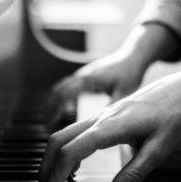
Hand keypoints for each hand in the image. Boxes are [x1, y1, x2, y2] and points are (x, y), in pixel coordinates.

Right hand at [39, 69, 180, 181]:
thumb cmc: (175, 117)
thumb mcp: (159, 151)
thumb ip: (133, 175)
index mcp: (111, 127)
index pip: (72, 152)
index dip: (57, 174)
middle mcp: (100, 118)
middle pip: (58, 139)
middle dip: (46, 165)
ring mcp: (100, 114)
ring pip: (64, 133)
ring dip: (53, 156)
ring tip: (52, 180)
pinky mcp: (104, 115)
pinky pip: (75, 131)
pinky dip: (65, 148)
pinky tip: (71, 163)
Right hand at [45, 24, 180, 125]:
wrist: (133, 55)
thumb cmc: (130, 73)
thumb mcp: (124, 92)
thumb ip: (112, 107)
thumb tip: (103, 125)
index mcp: (88, 80)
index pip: (63, 95)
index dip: (54, 111)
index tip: (50, 125)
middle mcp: (81, 75)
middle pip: (56, 91)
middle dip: (49, 108)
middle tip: (47, 126)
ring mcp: (82, 74)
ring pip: (60, 87)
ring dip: (53, 102)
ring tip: (51, 119)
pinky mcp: (84, 76)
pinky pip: (66, 86)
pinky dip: (61, 98)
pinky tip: (64, 109)